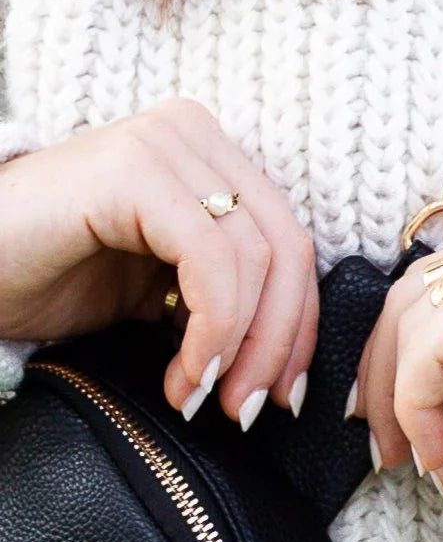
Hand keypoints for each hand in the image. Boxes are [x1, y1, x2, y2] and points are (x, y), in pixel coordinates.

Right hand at [0, 98, 317, 426]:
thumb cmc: (45, 279)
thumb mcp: (156, 289)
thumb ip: (222, 297)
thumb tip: (288, 361)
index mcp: (208, 152)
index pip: (289, 239)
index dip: (298, 324)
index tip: (283, 395)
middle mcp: (192, 132)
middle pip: (285, 246)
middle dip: (278, 342)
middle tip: (246, 408)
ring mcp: (163, 142)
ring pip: (255, 256)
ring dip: (239, 347)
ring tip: (197, 397)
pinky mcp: (133, 169)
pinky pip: (210, 258)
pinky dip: (212, 330)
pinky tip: (184, 376)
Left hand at [352, 209, 442, 489]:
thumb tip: (385, 391)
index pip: (442, 282)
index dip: (400, 351)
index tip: (386, 418)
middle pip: (415, 291)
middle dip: (385, 373)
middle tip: (383, 448)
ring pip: (411, 322)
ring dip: (401, 405)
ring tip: (429, 465)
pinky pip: (426, 353)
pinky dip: (418, 411)